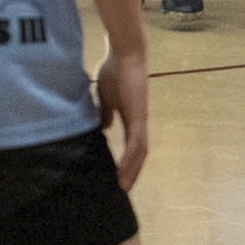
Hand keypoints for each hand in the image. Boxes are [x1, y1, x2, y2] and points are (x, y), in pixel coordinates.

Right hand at [96, 47, 148, 189]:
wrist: (125, 55)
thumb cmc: (115, 71)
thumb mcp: (106, 96)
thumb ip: (106, 112)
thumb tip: (104, 126)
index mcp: (131, 117)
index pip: (132, 145)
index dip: (128, 161)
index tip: (119, 177)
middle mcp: (139, 121)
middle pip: (139, 153)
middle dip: (132, 171)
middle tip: (123, 189)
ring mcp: (140, 119)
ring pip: (140, 152)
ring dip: (132, 170)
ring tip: (123, 187)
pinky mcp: (138, 115)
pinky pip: (136, 142)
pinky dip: (131, 159)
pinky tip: (123, 171)